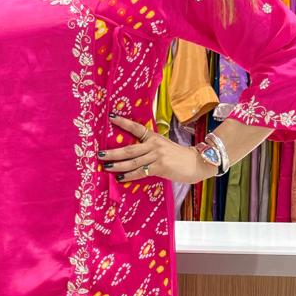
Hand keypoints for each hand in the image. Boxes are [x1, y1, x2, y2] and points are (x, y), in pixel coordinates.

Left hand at [101, 114, 216, 184]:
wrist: (196, 163)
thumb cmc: (178, 157)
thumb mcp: (163, 147)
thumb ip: (149, 149)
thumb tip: (131, 155)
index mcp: (153, 137)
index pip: (136, 127)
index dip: (123, 122)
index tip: (110, 117)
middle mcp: (154, 144)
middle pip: (128, 148)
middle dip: (112, 152)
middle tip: (99, 154)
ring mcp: (157, 155)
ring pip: (132, 162)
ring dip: (117, 165)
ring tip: (106, 166)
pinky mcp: (160, 166)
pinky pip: (140, 172)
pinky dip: (129, 176)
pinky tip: (120, 178)